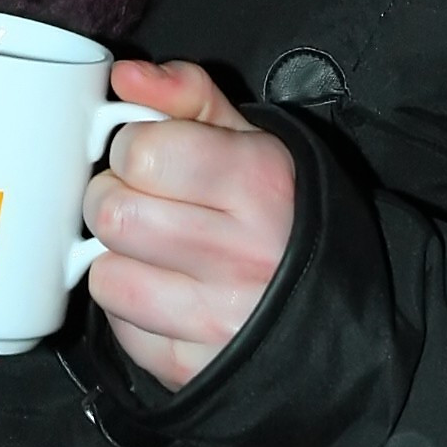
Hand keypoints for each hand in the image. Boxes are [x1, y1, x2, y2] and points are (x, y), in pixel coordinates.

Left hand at [84, 58, 294, 392]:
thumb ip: (186, 94)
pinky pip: (122, 330)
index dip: (133, 148)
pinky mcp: (196, 370)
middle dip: (114, 200)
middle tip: (141, 203)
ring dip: (118, 260)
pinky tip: (165, 294)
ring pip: (107, 276)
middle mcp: (245, 255)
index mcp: (260, 183)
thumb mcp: (249, 139)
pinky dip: (132, 311)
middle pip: (115, 214)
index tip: (149, 158)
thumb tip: (125, 76)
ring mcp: (222, 320)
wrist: (339, 315)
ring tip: (152, 252)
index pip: (142, 152)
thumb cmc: (280, 213)